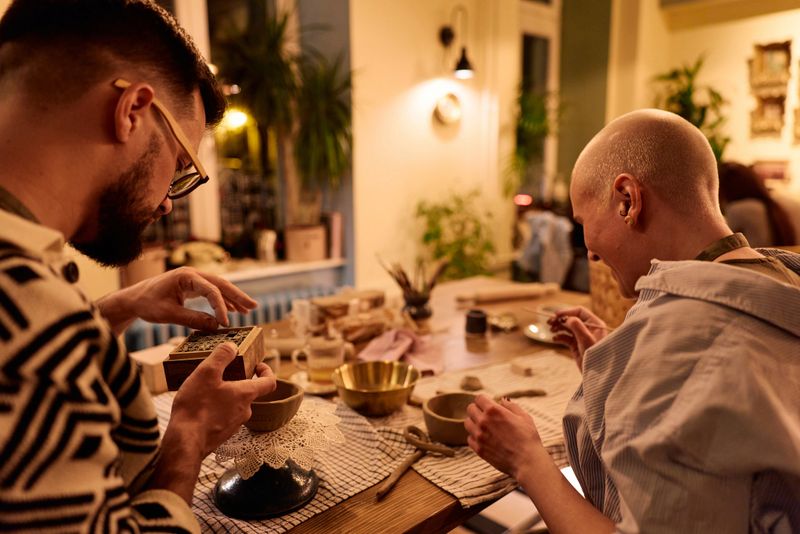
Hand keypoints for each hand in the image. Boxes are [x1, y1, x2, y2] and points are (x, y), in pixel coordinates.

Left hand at [97, 266, 257, 334]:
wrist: (133, 299)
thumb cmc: (147, 304)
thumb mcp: (169, 314)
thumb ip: (193, 319)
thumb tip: (216, 327)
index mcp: (186, 276)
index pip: (210, 290)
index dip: (220, 307)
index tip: (226, 324)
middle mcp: (192, 274)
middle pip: (221, 283)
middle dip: (238, 295)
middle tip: (254, 306)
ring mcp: (193, 279)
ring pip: (218, 287)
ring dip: (233, 298)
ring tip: (248, 309)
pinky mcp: (192, 286)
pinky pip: (212, 292)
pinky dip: (223, 301)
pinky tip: (233, 310)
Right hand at [169, 342, 275, 456]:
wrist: (185, 443)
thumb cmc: (196, 407)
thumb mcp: (206, 373)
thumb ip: (221, 356)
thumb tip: (232, 347)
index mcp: (246, 395)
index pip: (269, 382)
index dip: (266, 371)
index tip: (257, 365)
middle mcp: (244, 411)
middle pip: (248, 392)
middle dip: (237, 382)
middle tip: (221, 374)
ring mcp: (234, 425)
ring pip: (234, 405)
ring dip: (225, 396)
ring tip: (205, 390)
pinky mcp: (222, 435)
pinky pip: (223, 417)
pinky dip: (216, 410)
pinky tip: (199, 408)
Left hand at [464, 395, 543, 478]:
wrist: (527, 461)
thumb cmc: (528, 438)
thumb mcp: (524, 416)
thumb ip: (511, 406)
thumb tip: (502, 400)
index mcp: (493, 410)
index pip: (479, 398)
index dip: (484, 400)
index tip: (488, 404)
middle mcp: (483, 421)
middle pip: (470, 409)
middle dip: (478, 409)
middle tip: (486, 415)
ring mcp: (479, 436)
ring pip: (467, 423)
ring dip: (474, 422)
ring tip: (484, 427)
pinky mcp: (478, 449)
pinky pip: (469, 438)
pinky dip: (475, 437)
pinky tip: (484, 438)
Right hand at [548, 306, 607, 370]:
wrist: (597, 374)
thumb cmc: (596, 356)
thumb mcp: (586, 340)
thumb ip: (577, 326)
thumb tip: (567, 318)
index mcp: (595, 324)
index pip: (579, 312)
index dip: (567, 311)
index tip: (556, 315)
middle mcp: (588, 329)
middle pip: (571, 318)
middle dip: (560, 319)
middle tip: (549, 322)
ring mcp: (581, 337)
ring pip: (567, 327)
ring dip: (558, 327)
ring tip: (551, 330)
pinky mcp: (576, 345)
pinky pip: (565, 337)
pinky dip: (559, 337)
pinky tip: (554, 339)